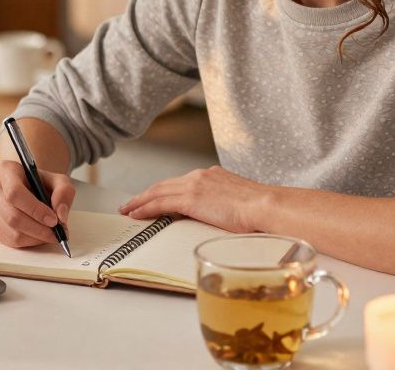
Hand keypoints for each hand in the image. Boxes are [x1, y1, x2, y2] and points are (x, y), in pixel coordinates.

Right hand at [0, 159, 75, 248]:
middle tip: (57, 232)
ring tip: (51, 233)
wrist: (28, 186)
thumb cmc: (40, 183)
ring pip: (12, 233)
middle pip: (13, 216)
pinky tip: (38, 235)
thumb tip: (60, 215)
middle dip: (39, 229)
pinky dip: (29, 242)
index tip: (53, 220)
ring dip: (36, 238)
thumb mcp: (59, 180)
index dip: (35, 210)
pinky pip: (10, 241)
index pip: (15, 193)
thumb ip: (64, 192)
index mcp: (6, 170)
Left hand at [118, 166, 267, 233]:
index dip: (165, 191)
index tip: (154, 198)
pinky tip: (136, 214)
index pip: (182, 183)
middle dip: (146, 194)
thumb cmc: (261, 211)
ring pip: (158, 192)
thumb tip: (222, 218)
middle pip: (165, 185)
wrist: (267, 206)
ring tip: (127, 209)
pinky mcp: (191, 198)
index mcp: (213, 176)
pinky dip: (145, 208)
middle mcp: (201, 176)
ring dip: (140, 201)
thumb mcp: (240, 204)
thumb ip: (225, 206)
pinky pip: (160, 203)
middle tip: (132, 203)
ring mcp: (195, 185)